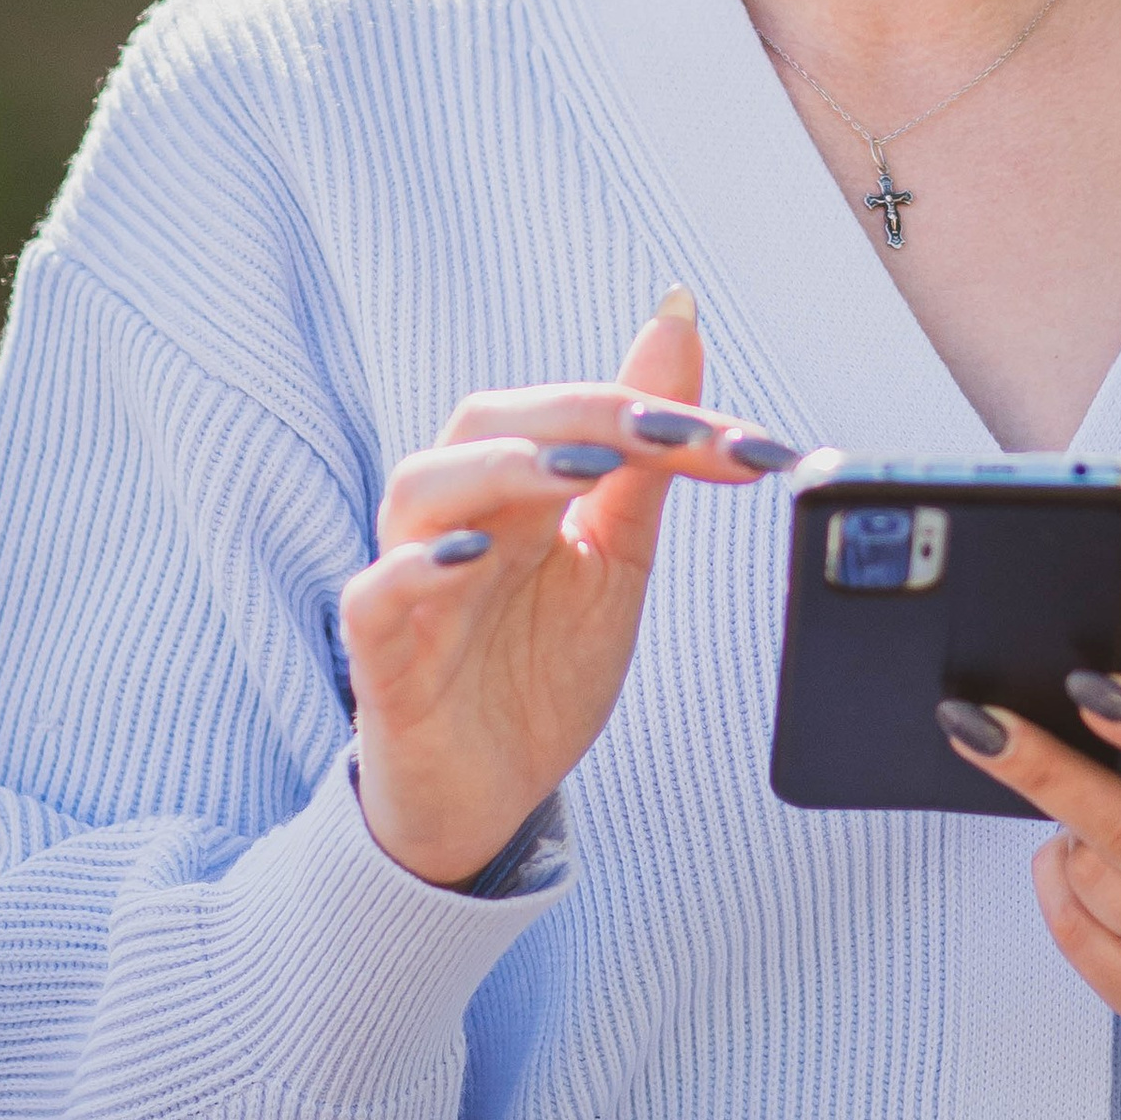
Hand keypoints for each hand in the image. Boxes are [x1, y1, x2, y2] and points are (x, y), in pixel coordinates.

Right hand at [340, 296, 795, 889]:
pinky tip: (467, 556)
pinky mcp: (382, 657)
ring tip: (573, 472)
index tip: (747, 445)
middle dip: (579, 416)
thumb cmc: (539, 665)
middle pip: (487, 423)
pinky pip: (373, 595)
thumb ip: (646, 457)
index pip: (573, 416)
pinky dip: (414, 568)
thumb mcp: (614, 557)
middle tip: (663, 435)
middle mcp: (457, 517)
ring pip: (422, 488)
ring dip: (501, 468)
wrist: (489, 795)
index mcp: (515, 490)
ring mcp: (414, 583)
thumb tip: (677, 324)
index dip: (654, 415)